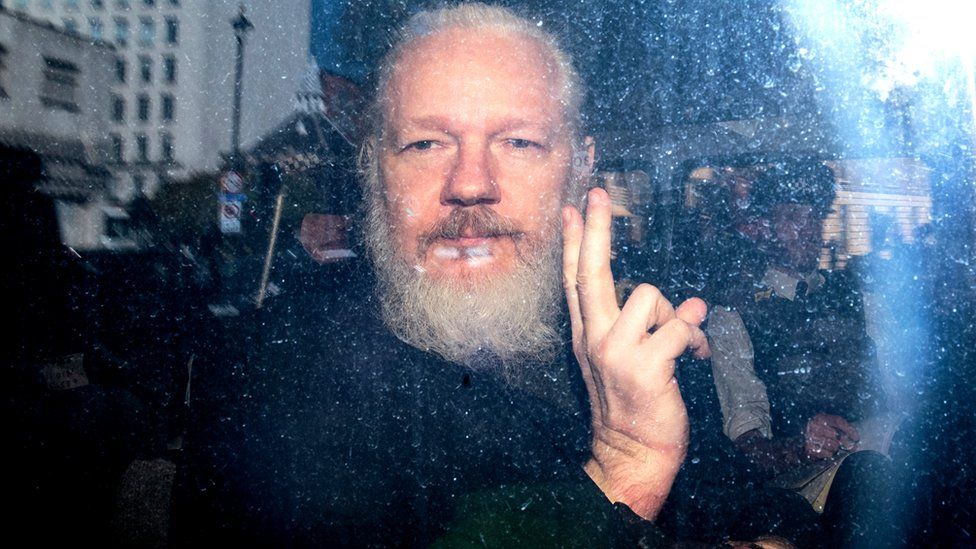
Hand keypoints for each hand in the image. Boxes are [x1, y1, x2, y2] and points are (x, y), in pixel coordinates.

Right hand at [562, 188, 710, 519]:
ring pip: (648, 294)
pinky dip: (696, 336)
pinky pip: (678, 328)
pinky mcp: (644, 367)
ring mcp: (616, 353)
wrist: (631, 454)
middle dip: (595, 230)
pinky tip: (698, 354)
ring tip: (683, 344)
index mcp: (587, 335)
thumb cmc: (632, 406)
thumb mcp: (620, 362)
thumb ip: (639, 327)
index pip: (575, 279)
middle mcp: (594, 339)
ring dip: (675, 314)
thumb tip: (679, 300)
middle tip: (599, 195)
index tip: (575, 208)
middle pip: (591, 272)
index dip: (576, 242)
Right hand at [804, 413, 859, 458]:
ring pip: (834, 445)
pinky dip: (830, 454)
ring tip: (833, 448)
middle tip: (852, 448)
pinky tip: (827, 452)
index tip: (857, 438)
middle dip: (846, 443)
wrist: (798, 447)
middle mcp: (814, 425)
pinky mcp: (809, 448)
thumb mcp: (828, 427)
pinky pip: (828, 453)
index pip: (838, 421)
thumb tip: (856, 439)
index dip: (849, 429)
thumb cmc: (818, 436)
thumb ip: (841, 429)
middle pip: (837, 435)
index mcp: (819, 417)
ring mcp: (810, 437)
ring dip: (836, 449)